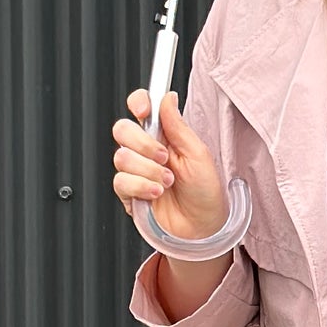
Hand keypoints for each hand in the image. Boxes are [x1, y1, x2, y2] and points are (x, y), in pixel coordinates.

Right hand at [112, 88, 230, 242]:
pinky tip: (156, 193)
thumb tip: (167, 98)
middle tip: (164, 157)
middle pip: (122, 129)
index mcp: (164, 136)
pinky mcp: (128, 193)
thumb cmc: (205, 192)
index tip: (144, 109)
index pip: (141, 108)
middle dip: (143, 143)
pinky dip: (141, 187)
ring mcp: (135, 171)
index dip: (138, 103)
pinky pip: (121, 181)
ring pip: (121, 157)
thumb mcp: (198, 154)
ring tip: (167, 182)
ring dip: (148, 170)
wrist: (202, 228)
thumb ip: (178, 126)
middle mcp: (146, 151)